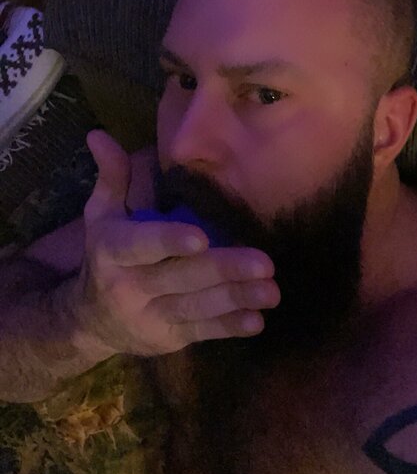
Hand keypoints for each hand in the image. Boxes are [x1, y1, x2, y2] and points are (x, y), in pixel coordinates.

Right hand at [71, 130, 279, 357]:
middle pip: (181, 277)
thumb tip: (99, 134)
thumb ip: (111, 177)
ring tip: (272, 291)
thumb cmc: (103, 255)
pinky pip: (201, 332)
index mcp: (113, 250)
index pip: (142, 245)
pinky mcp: (169, 339)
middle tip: (265, 263)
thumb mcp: (100, 216)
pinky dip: (229, 327)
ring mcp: (151, 316)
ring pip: (197, 307)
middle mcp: (129, 286)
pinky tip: (257, 321)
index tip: (202, 236)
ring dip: (237, 299)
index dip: (169, 241)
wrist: (89, 321)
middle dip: (224, 270)